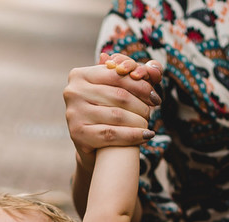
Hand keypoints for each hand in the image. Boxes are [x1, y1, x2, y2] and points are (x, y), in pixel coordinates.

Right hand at [64, 52, 162, 168]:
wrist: (93, 146)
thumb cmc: (106, 112)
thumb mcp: (116, 90)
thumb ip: (134, 76)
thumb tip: (154, 67)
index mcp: (80, 75)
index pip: (117, 75)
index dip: (140, 85)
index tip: (155, 96)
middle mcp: (73, 92)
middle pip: (119, 95)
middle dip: (141, 104)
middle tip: (152, 112)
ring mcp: (73, 113)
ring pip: (117, 115)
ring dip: (139, 121)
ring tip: (148, 124)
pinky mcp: (77, 134)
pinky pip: (112, 134)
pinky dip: (133, 136)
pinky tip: (146, 135)